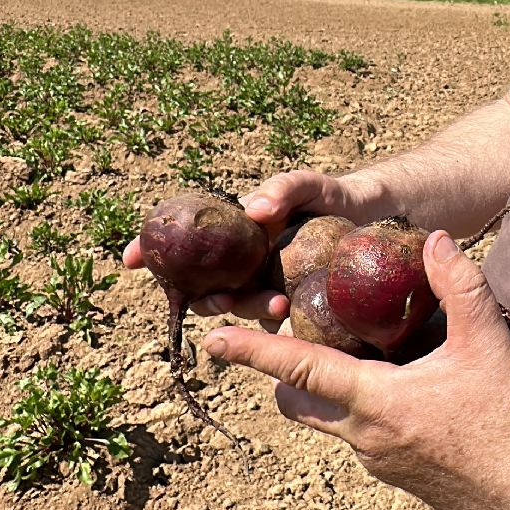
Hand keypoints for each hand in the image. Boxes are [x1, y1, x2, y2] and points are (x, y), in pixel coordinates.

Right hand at [120, 170, 383, 323]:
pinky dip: (276, 325)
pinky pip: (276, 322)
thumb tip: (252, 210)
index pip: (183, 244)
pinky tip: (290, 320)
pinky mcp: (295, 306)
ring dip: (248, 311)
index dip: (151, 252)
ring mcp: (267, 286)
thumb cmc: (336, 196)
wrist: (381, 218)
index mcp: (234, 235)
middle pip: (204, 287)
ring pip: (241, 307)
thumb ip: (282, 188)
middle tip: (219, 299)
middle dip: (202, 298)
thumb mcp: (308, 184)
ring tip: (276, 306)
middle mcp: (243, 264)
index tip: (128, 258)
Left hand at [202, 230, 509, 509]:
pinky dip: (365, 412)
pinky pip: (362, 438)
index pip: (299, 369)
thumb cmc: (508, 417)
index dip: (253, 351)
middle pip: (299, 402)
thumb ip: (459, 285)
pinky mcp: (396, 476)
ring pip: (332, 421)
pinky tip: (407, 394)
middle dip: (283, 374)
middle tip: (290, 342)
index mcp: (376, 401)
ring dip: (332, 391)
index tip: (214, 339)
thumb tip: (435, 239)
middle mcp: (364, 437)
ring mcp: (376, 462)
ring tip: (362, 359)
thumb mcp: (487, 343)